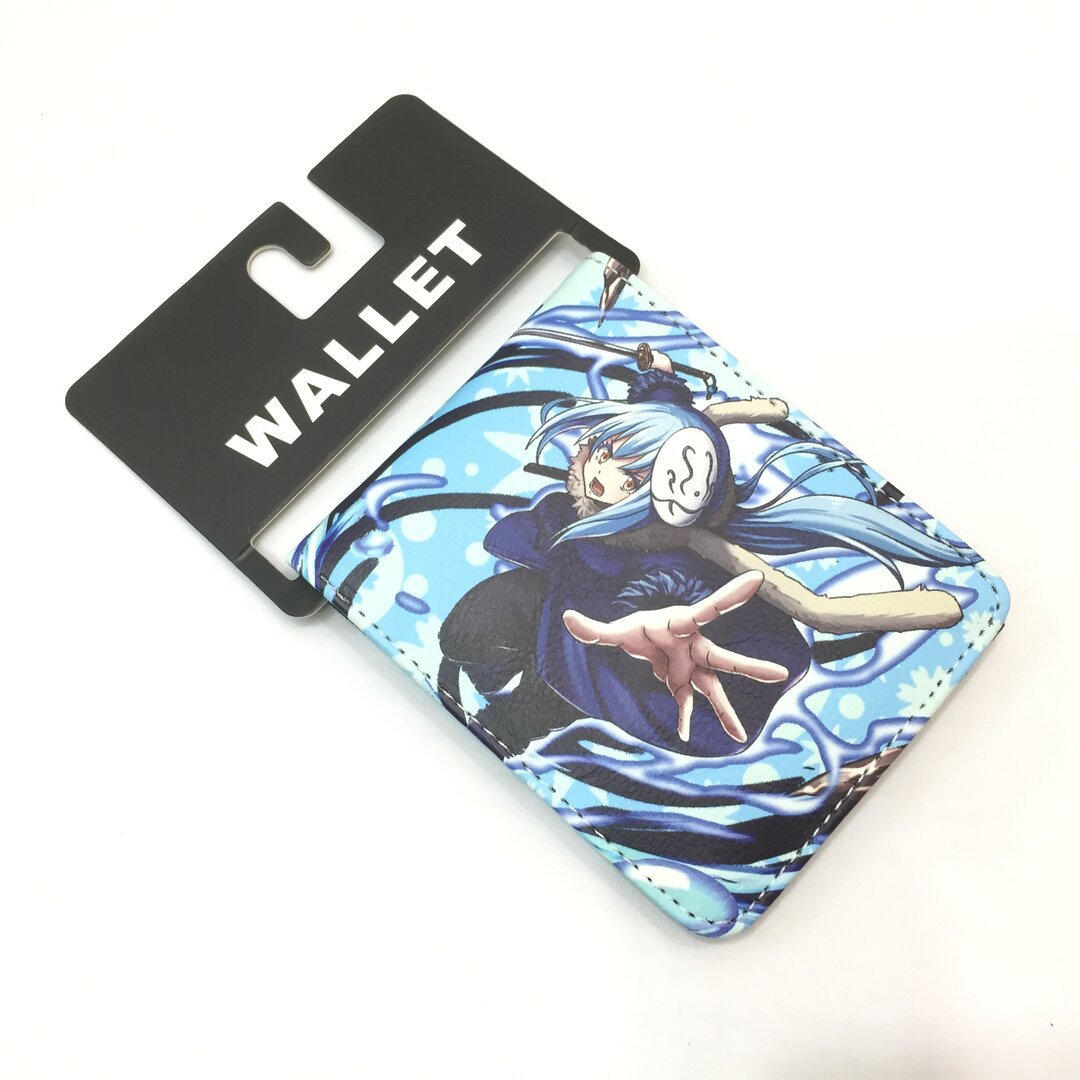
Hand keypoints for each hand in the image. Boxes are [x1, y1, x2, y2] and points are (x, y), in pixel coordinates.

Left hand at [562, 571, 788, 743]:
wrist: (645, 638)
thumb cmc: (638, 627)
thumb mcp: (615, 629)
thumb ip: (593, 627)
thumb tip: (566, 618)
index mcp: (681, 624)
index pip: (708, 609)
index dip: (731, 596)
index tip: (756, 581)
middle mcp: (694, 646)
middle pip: (723, 658)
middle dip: (750, 668)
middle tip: (781, 674)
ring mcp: (692, 666)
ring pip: (713, 689)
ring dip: (724, 713)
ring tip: (739, 736)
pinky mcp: (683, 682)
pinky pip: (687, 703)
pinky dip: (684, 718)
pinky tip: (684, 735)